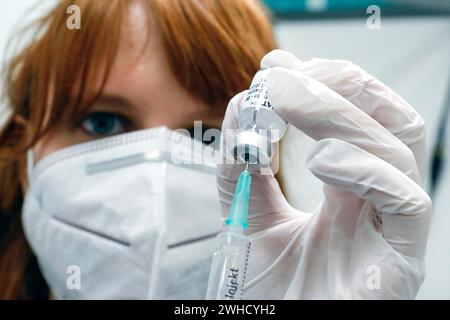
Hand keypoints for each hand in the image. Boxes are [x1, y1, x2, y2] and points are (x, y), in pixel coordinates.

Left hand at [217, 50, 431, 298]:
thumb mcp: (249, 219)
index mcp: (348, 188)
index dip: (322, 82)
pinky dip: (364, 168)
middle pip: (385, 119)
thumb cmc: (274, 290)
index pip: (356, 117)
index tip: (277, 65)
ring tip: (289, 104)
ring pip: (396, 148)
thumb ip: (244, 170)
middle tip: (283, 75)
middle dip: (336, 84)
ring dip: (339, 114)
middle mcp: (376, 201)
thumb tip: (243, 110)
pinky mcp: (399, 262)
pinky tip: (321, 159)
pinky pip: (406, 201)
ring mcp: (391, 229)